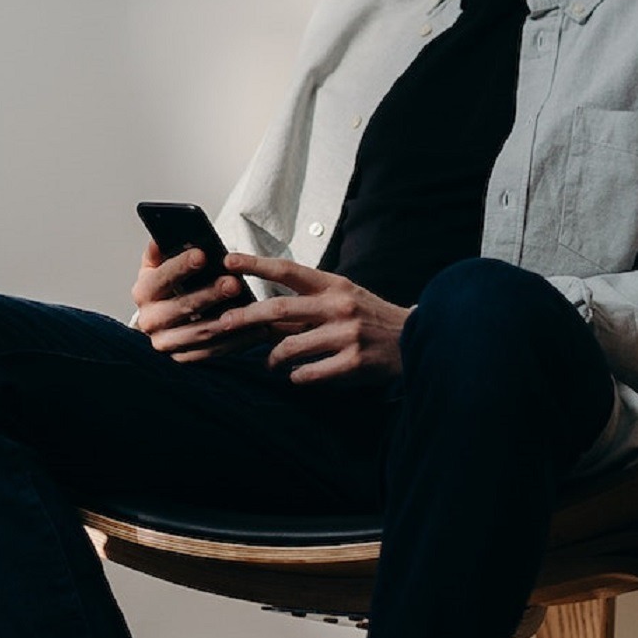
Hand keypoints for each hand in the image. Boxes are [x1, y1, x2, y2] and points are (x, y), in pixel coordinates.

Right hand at [131, 242, 261, 361]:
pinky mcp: (182, 358)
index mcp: (143, 292)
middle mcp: (149, 320)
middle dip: (209, 294)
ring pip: (198, 332)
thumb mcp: (159, 264)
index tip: (203, 254)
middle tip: (234, 282)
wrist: (162, 319)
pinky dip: (234, 342)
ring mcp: (165, 342)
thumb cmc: (168, 284)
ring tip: (249, 307)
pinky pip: (211, 352)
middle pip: (182, 306)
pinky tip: (254, 329)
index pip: (161, 277)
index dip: (181, 265)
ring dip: (225, 320)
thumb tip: (164, 233)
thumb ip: (161, 247)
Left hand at [218, 254, 410, 384]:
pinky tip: (296, 376)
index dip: (256, 264)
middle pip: (280, 309)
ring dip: (272, 358)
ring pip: (290, 347)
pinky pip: (309, 373)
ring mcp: (346, 335)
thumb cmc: (371, 316)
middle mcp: (338, 306)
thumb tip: (266, 311)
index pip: (289, 270)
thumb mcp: (344, 297)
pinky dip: (296, 377)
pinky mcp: (353, 363)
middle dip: (246, 316)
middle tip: (223, 323)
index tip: (229, 260)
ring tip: (270, 362)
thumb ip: (310, 302)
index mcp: (334, 285)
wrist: (414, 339)